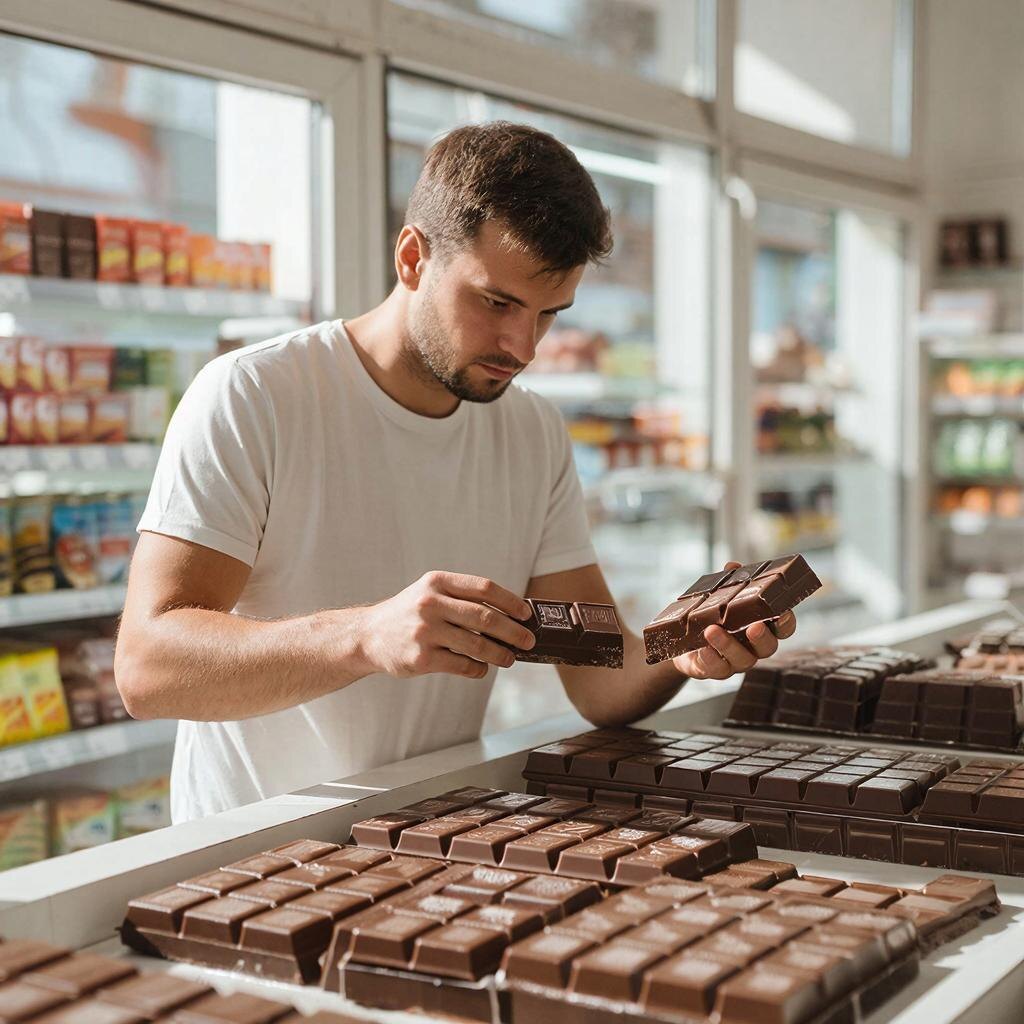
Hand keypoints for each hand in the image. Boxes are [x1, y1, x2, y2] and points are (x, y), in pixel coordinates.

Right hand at [357, 571, 535, 679]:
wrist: (368, 635)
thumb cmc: (409, 614)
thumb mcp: (430, 593)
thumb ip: (462, 599)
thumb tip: (508, 615)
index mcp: (437, 582)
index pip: (484, 588)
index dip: (510, 602)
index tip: (526, 614)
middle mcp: (430, 604)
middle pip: (485, 617)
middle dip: (513, 631)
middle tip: (528, 640)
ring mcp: (425, 632)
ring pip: (477, 644)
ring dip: (500, 653)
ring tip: (510, 658)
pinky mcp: (421, 658)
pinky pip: (462, 665)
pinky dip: (478, 669)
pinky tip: (482, 668)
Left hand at [671, 561, 796, 680]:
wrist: (683, 640)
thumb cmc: (710, 615)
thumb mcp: (718, 596)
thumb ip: (729, 582)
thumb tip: (733, 566)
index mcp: (761, 626)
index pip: (782, 628)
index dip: (786, 622)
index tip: (783, 613)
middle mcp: (754, 647)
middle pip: (768, 647)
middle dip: (762, 638)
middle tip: (754, 627)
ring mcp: (736, 661)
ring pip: (742, 659)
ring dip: (728, 645)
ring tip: (712, 630)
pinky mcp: (716, 670)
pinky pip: (717, 669)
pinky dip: (711, 659)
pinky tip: (703, 649)